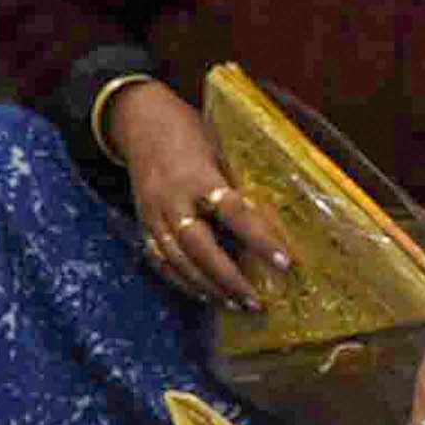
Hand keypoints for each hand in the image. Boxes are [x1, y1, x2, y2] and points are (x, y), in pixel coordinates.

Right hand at [109, 83, 282, 310]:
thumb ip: (235, 182)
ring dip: (209, 287)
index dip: (261, 240)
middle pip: (199, 247)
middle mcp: (171, 198)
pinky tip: (205, 295)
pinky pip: (160, 260)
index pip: (233, 212)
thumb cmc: (187, 130)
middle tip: (257, 302)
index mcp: (196, 174)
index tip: (287, 263)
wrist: (137, 119)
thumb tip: (273, 219)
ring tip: (237, 306)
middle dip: (229, 279)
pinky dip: (182, 282)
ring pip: (178, 260)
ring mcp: (153, 213)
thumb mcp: (218, 146)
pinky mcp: (142, 223)